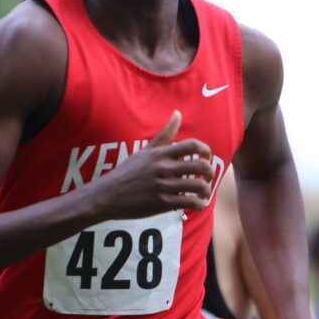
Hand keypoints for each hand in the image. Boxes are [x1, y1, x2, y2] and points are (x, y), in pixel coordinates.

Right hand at [95, 110, 213, 219]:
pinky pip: (190, 202)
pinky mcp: (162, 203)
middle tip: (208, 178)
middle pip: (200, 166)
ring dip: (206, 191)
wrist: (107, 196)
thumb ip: (164, 134)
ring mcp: (163, 186)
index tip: (206, 158)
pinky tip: (195, 204)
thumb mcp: (144, 151)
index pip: (193, 145)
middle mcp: (163, 168)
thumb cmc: (126, 173)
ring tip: (203, 194)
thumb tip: (178, 113)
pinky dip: (198, 204)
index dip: (206, 151)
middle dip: (210, 173)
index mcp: (160, 154)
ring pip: (198, 186)